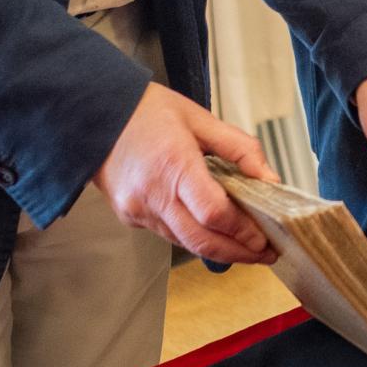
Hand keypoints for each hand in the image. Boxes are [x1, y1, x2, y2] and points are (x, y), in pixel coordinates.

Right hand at [92, 83, 278, 264]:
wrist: (96, 116)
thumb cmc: (149, 112)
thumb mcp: (202, 118)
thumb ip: (240, 148)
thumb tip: (269, 178)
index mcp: (174, 165)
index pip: (213, 213)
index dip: (242, 231)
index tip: (265, 238)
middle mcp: (153, 195)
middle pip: (201, 240)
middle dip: (237, 252)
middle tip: (266, 254)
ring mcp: (138, 210)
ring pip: (184, 242)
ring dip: (218, 249)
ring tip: (248, 247)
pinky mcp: (131, 216)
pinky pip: (169, 234)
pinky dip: (195, 236)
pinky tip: (214, 232)